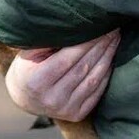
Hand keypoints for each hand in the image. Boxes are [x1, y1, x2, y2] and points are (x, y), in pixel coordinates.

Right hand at [4, 30, 120, 121]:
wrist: (24, 97)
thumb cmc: (27, 67)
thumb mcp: (29, 52)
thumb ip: (48, 39)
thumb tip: (74, 24)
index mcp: (37, 82)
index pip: (68, 58)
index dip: (87, 42)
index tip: (100, 25)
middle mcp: (52, 99)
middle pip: (84, 67)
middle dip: (101, 45)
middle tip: (113, 28)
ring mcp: (65, 109)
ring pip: (93, 79)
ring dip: (108, 57)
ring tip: (115, 39)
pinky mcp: (76, 114)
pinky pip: (97, 92)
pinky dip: (106, 73)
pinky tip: (111, 57)